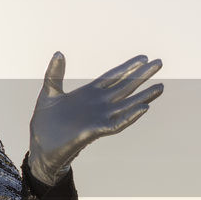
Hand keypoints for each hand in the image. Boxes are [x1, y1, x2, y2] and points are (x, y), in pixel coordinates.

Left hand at [29, 53, 162, 185]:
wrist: (40, 146)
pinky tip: (143, 108)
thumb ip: (55, 73)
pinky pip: (116, 123)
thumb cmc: (45, 122)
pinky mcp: (94, 131)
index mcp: (88, 93)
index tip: (143, 58)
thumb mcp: (49, 92)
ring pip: (126, 105)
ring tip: (160, 87)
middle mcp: (98, 104)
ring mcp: (98, 117)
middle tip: (159, 63)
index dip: (127, 67)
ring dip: (143, 97)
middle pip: (124, 87)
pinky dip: (130, 116)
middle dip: (141, 76)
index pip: (112, 77)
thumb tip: (59, 53)